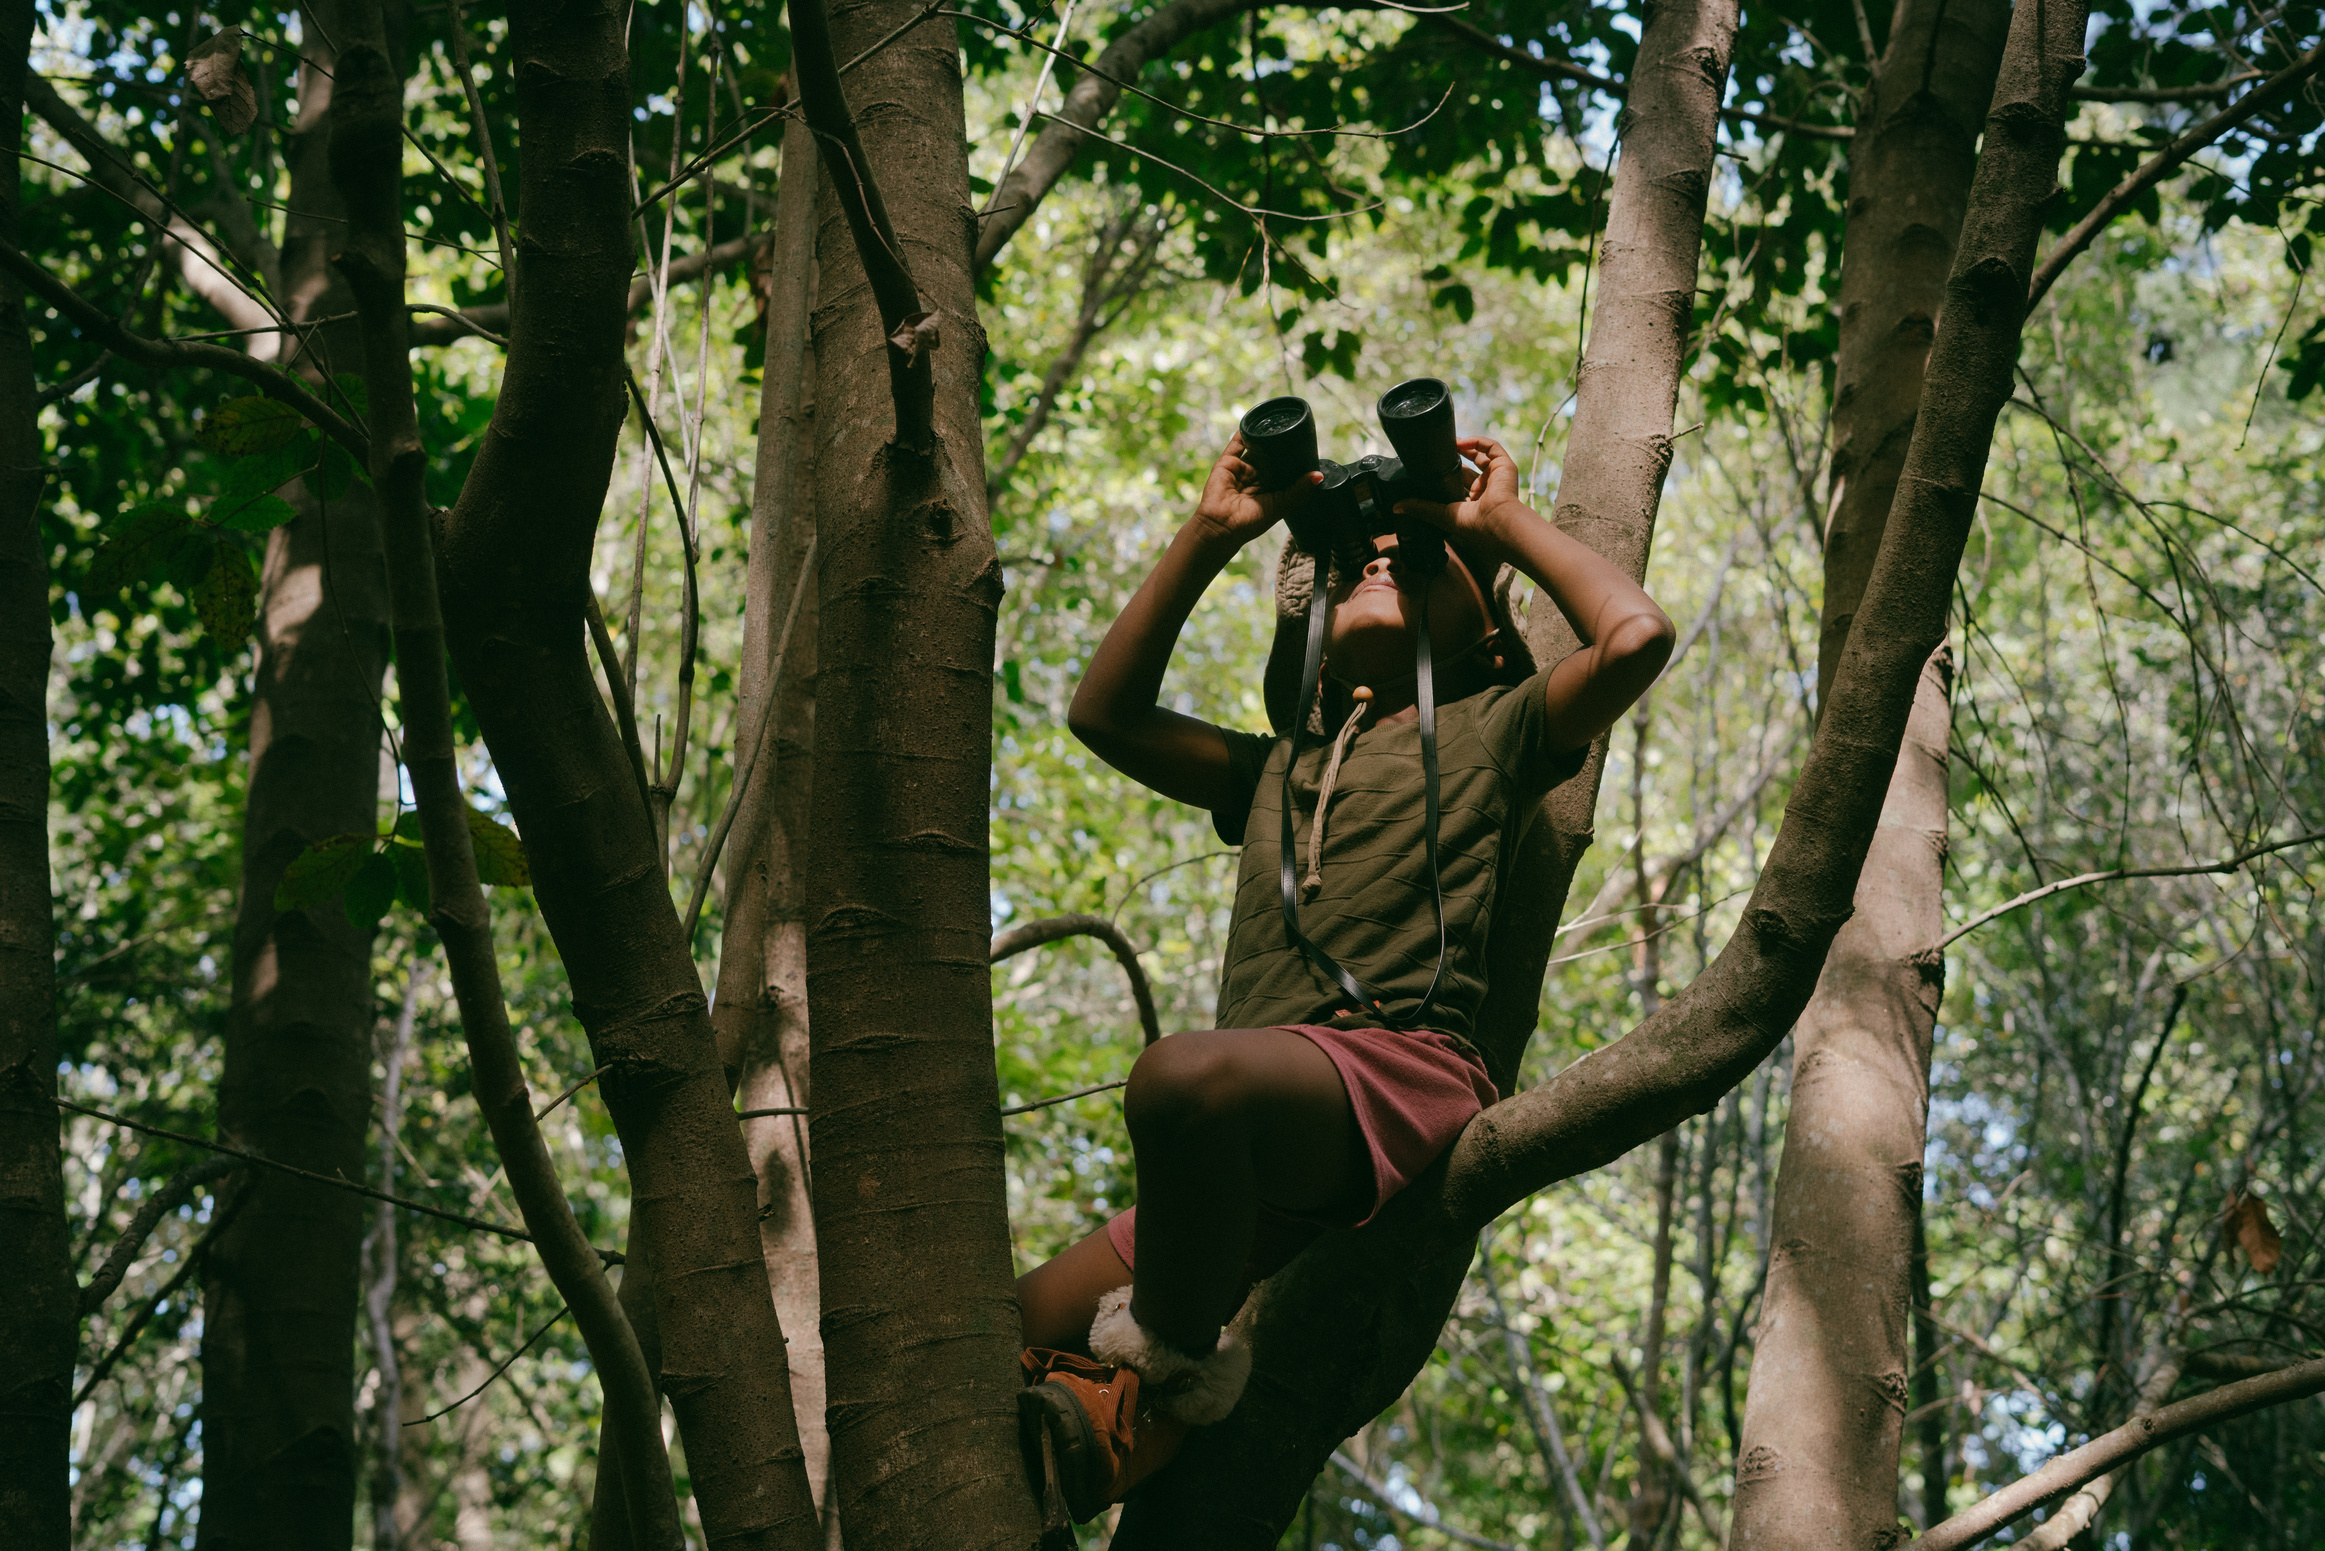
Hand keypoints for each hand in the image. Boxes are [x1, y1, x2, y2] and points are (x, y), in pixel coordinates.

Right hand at [1189, 432, 1320, 549]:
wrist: (1222, 525)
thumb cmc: (1250, 522)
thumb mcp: (1280, 505)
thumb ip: (1298, 490)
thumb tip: (1319, 476)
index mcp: (1268, 489)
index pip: (1284, 470)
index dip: (1293, 461)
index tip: (1308, 449)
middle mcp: (1255, 477)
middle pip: (1270, 457)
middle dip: (1280, 447)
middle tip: (1295, 433)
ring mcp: (1241, 469)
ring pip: (1256, 448)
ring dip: (1265, 437)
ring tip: (1278, 424)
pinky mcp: (1227, 462)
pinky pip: (1236, 443)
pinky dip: (1245, 431)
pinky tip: (1255, 422)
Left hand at [1392, 434, 1535, 561]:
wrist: (1498, 522)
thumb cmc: (1475, 526)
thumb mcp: (1442, 515)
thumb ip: (1421, 508)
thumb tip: (1396, 507)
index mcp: (1474, 506)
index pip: (1458, 487)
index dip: (1445, 477)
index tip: (1431, 469)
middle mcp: (1487, 492)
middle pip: (1468, 470)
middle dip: (1453, 461)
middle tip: (1438, 453)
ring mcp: (1497, 478)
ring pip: (1480, 456)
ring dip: (1464, 447)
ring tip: (1448, 443)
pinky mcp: (1505, 467)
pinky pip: (1492, 448)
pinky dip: (1477, 442)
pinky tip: (1461, 442)